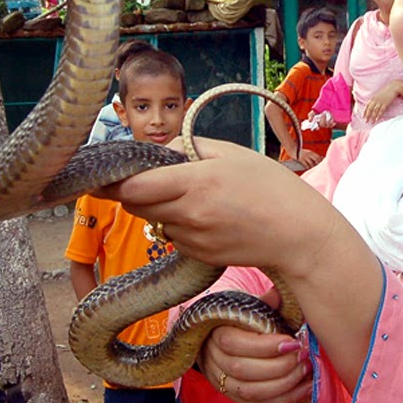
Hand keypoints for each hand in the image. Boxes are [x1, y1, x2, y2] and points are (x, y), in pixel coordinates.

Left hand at [101, 138, 337, 275]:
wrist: (297, 233)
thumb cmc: (271, 187)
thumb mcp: (233, 152)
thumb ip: (191, 146)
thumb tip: (161, 152)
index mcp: (196, 182)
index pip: (133, 187)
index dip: (113, 181)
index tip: (105, 175)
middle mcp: (189, 214)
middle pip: (135, 205)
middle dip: (133, 192)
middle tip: (151, 178)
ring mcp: (193, 239)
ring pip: (154, 222)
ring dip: (158, 208)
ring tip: (192, 196)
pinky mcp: (198, 256)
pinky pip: (174, 238)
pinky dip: (178, 225)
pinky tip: (206, 216)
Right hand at [199, 293, 311, 402]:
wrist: (225, 335)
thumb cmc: (244, 318)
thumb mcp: (251, 305)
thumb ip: (266, 301)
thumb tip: (279, 293)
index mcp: (217, 334)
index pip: (235, 344)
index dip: (265, 346)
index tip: (293, 341)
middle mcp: (215, 361)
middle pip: (244, 371)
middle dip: (280, 366)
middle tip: (304, 355)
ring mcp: (223, 383)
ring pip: (252, 393)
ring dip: (284, 384)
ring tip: (306, 369)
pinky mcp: (236, 398)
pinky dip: (285, 399)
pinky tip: (304, 386)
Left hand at [362, 82, 397, 122]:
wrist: (393, 87)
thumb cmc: (386, 90)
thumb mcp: (379, 94)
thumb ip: (375, 99)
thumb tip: (373, 104)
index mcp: (373, 97)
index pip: (367, 105)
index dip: (365, 111)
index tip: (362, 116)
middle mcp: (375, 100)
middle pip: (370, 109)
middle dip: (367, 115)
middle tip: (365, 121)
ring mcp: (380, 101)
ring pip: (375, 110)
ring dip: (372, 117)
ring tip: (371, 122)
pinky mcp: (385, 103)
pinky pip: (381, 110)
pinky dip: (378, 115)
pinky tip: (377, 119)